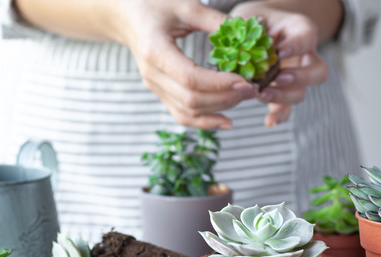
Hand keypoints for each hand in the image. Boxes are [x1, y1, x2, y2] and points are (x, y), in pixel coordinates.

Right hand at [117, 0, 256, 129]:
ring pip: (188, 112)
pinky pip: (182, 115)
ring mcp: (154, 87)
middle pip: (191, 100)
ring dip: (219, 109)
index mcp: (155, 51)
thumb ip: (215, 21)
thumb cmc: (155, 3)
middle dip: (225, 98)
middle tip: (253, 88)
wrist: (127, 15)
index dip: (220, 84)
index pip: (190, 78)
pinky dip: (205, 121)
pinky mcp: (160, 92)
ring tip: (244, 98)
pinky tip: (227, 121)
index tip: (245, 81)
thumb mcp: (186, 5)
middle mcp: (151, 74)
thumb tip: (249, 33)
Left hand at [230, 4, 330, 126]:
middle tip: (279, 77)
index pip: (308, 38)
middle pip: (318, 72)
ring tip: (262, 94)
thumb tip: (238, 33)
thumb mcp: (251, 15)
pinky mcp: (282, 93)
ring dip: (284, 96)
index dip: (296, 46)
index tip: (279, 51)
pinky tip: (268, 121)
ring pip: (302, 93)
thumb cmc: (254, 20)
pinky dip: (278, 116)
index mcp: (301, 31)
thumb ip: (248, 24)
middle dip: (300, 77)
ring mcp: (296, 78)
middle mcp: (305, 56)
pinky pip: (286, 108)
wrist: (253, 30)